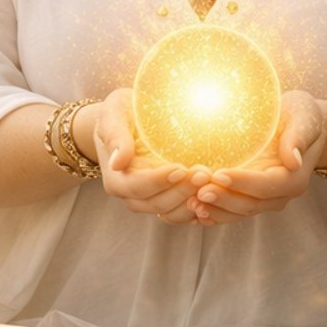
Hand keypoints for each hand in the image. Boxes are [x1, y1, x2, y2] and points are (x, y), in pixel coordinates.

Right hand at [86, 89, 202, 224]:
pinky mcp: (167, 199)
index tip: (180, 168)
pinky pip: (182, 212)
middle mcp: (131, 195)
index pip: (137, 187)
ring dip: (193, 201)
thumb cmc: (119, 113)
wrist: (126, 120)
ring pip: (171, 213)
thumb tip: (118, 162)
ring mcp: (150, 200)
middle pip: (157, 203)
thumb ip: (114, 136)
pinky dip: (198, 208)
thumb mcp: (113, 115)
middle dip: (182, 191)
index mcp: (116, 178)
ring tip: (211, 181)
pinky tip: (214, 193)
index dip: (159, 181)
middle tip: (204, 173)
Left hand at [188, 91, 326, 223]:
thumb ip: (298, 138)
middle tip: (198, 191)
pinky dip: (214, 214)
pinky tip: (194, 213)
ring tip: (191, 204)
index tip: (219, 174)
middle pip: (250, 204)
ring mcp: (265, 199)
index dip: (243, 182)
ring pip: (239, 212)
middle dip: (224, 199)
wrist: (299, 123)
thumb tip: (293, 160)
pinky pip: (232, 212)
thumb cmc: (300, 114)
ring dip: (215, 210)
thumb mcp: (304, 117)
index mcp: (294, 178)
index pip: (267, 185)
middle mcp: (280, 194)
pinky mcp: (251, 197)